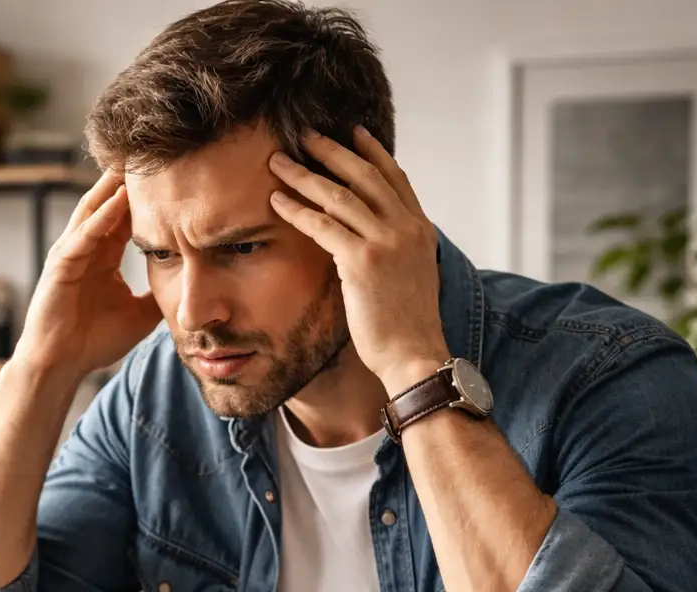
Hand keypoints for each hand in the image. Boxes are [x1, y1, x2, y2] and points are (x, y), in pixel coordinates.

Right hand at [14, 170, 160, 380]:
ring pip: (94, 210)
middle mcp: (86, 248)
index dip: (148, 196)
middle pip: (109, 203)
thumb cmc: (93, 341)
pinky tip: (118, 199)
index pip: (127, 216)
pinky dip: (101, 217)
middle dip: (129, 179)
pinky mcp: (61, 265)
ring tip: (134, 160)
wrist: (62, 365)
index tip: (173, 173)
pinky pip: (83, 235)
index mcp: (103, 256)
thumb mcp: (140, 314)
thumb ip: (158, 294)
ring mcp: (71, 253)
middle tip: (154, 149)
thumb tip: (189, 287)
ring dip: (113, 186)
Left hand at [268, 128, 449, 392]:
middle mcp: (406, 228)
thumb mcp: (410, 276)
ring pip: (339, 195)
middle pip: (364, 175)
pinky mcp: (362, 261)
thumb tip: (372, 240)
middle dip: (332, 151)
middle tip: (304, 135)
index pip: (394, 178)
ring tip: (279, 161)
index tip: (352, 131)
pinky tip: (276, 201)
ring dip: (304, 175)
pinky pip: (322, 225)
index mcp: (419, 229)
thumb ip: (395, 250)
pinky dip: (297, 210)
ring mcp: (386, 242)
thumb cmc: (405, 326)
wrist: (414, 354)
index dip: (371, 152)